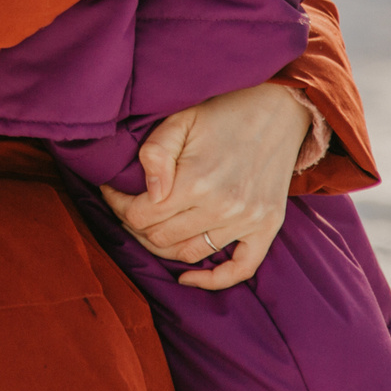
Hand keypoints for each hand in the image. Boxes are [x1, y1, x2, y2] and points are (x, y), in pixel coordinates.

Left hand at [99, 83, 312, 289]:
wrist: (277, 109)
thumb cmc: (222, 112)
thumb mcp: (180, 120)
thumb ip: (155, 154)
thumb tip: (148, 195)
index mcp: (196, 181)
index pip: (140, 215)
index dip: (119, 206)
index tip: (113, 192)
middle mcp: (223, 208)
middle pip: (160, 238)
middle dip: (135, 225)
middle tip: (128, 207)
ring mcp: (248, 221)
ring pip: (189, 254)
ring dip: (162, 246)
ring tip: (151, 227)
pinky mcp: (267, 227)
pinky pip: (240, 269)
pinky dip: (212, 280)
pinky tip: (187, 278)